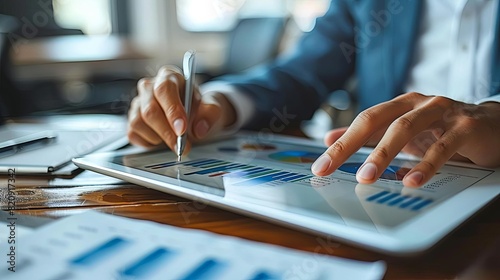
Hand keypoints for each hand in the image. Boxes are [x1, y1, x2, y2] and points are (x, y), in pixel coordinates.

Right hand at [127, 66, 235, 152]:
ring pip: (139, 122)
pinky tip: (162, 140)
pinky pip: (133, 133)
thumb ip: (210, 114)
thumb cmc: (199, 108)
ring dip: (159, 138)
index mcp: (169, 76)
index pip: (165, 89)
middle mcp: (149, 87)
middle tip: (181, 146)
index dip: (172, 110)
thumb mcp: (212, 108)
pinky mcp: (132, 119)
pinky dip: (149, 142)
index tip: (182, 129)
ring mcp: (138, 103)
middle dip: (167, 132)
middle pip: (150, 109)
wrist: (193, 116)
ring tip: (174, 141)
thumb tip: (199, 128)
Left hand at [311, 92, 499, 186]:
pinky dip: (425, 164)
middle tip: (330, 168)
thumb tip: (330, 138)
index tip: (321, 165)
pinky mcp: (466, 126)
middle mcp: (417, 103)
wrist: (494, 126)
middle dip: (350, 145)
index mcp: (400, 105)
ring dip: (382, 154)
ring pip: (405, 128)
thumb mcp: (404, 132)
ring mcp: (442, 112)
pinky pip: (443, 145)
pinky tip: (411, 181)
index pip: (363, 121)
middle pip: (377, 120)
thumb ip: (370, 135)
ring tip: (366, 177)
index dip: (341, 142)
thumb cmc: (444, 129)